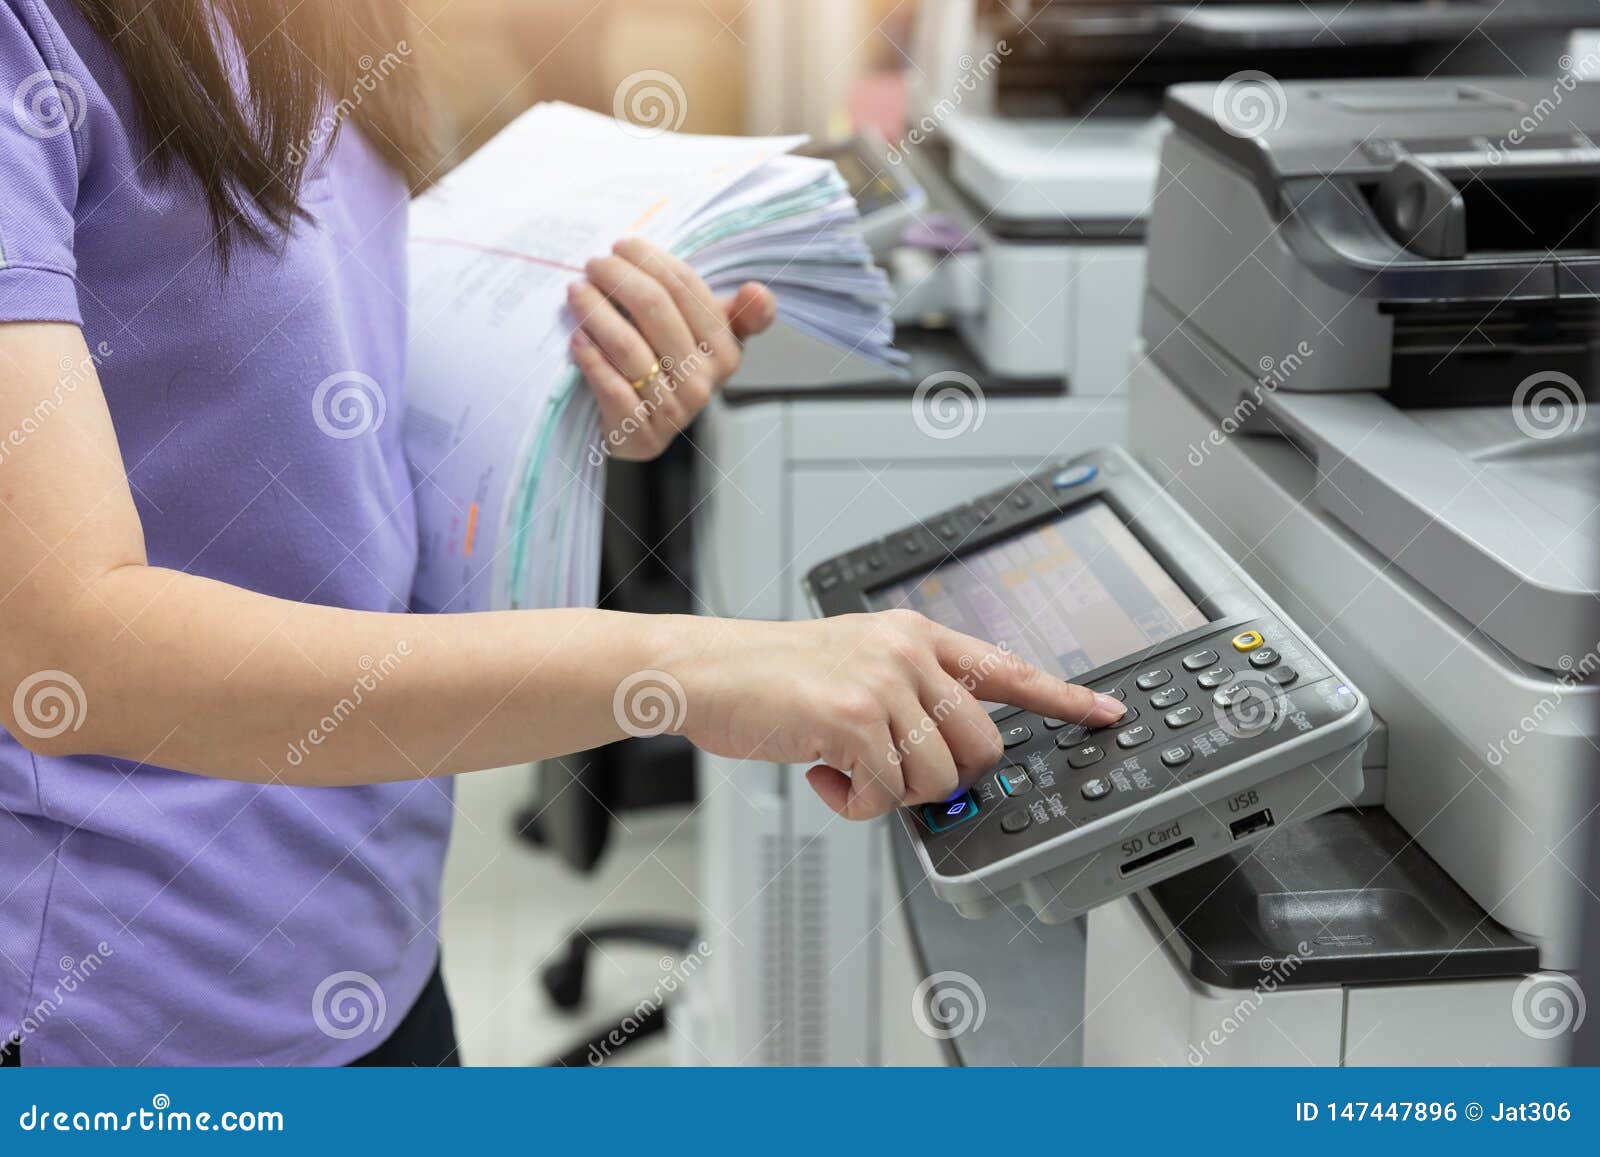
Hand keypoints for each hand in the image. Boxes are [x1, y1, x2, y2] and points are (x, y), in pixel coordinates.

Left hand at [568, 238, 776, 460]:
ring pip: (629, 347)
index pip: (687, 289)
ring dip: (595, 312)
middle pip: (655, 311)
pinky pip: (612, 387)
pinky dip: (590, 358)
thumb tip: (758, 292)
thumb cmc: (670, 370)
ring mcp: (673, 410)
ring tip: (577, 291)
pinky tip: (577, 337)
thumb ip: (737, 312)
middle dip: (618, 277)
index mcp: (726, 351)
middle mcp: (704, 381)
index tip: (622, 245)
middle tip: (594, 264)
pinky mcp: (640, 433)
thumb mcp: (707, 339)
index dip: (651, 260)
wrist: (643, 430)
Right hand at [667, 610, 1126, 820]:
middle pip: (982, 747)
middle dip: (945, 779)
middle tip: (895, 771)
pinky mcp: (853, 721)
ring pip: (937, 779)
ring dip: (891, 794)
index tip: (1105, 714)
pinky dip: (853, 804)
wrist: (706, 670)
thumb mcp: (854, 660)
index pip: (1008, 667)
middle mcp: (908, 653)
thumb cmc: (773, 675)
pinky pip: (886, 796)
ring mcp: (883, 685)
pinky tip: (820, 773)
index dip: (1063, 698)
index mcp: (916, 635)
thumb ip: (908, 694)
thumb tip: (947, 759)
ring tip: (845, 767)